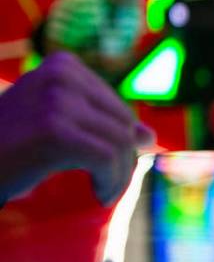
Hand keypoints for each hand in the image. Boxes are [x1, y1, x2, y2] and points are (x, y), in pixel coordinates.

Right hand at [0, 52, 154, 204]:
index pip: (119, 110)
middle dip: (123, 161)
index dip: (120, 143)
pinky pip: (107, 159)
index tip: (105, 168)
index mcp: (64, 66)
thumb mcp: (53, 124)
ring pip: (121, 144)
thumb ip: (97, 122)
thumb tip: (150, 137)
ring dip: (119, 176)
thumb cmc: (7, 149)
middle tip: (107, 185)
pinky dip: (110, 182)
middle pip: (124, 125)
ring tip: (103, 193)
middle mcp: (61, 75)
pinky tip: (98, 195)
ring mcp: (57, 101)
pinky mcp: (55, 131)